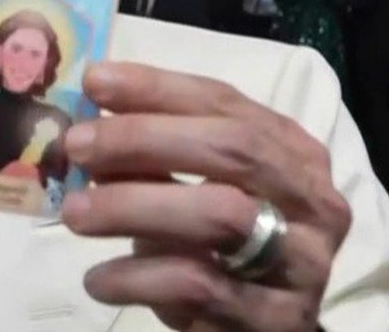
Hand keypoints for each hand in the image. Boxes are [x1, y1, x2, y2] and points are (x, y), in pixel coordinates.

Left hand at [61, 63, 349, 330]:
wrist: (260, 329)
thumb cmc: (222, 243)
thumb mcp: (195, 186)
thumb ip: (156, 152)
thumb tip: (88, 125)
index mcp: (293, 151)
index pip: (225, 102)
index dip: (157, 88)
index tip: (94, 82)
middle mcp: (313, 200)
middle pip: (232, 149)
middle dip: (143, 139)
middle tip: (76, 145)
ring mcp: (304, 263)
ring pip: (220, 215)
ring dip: (133, 206)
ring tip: (74, 212)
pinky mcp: (279, 319)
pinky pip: (200, 285)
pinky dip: (138, 277)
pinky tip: (98, 279)